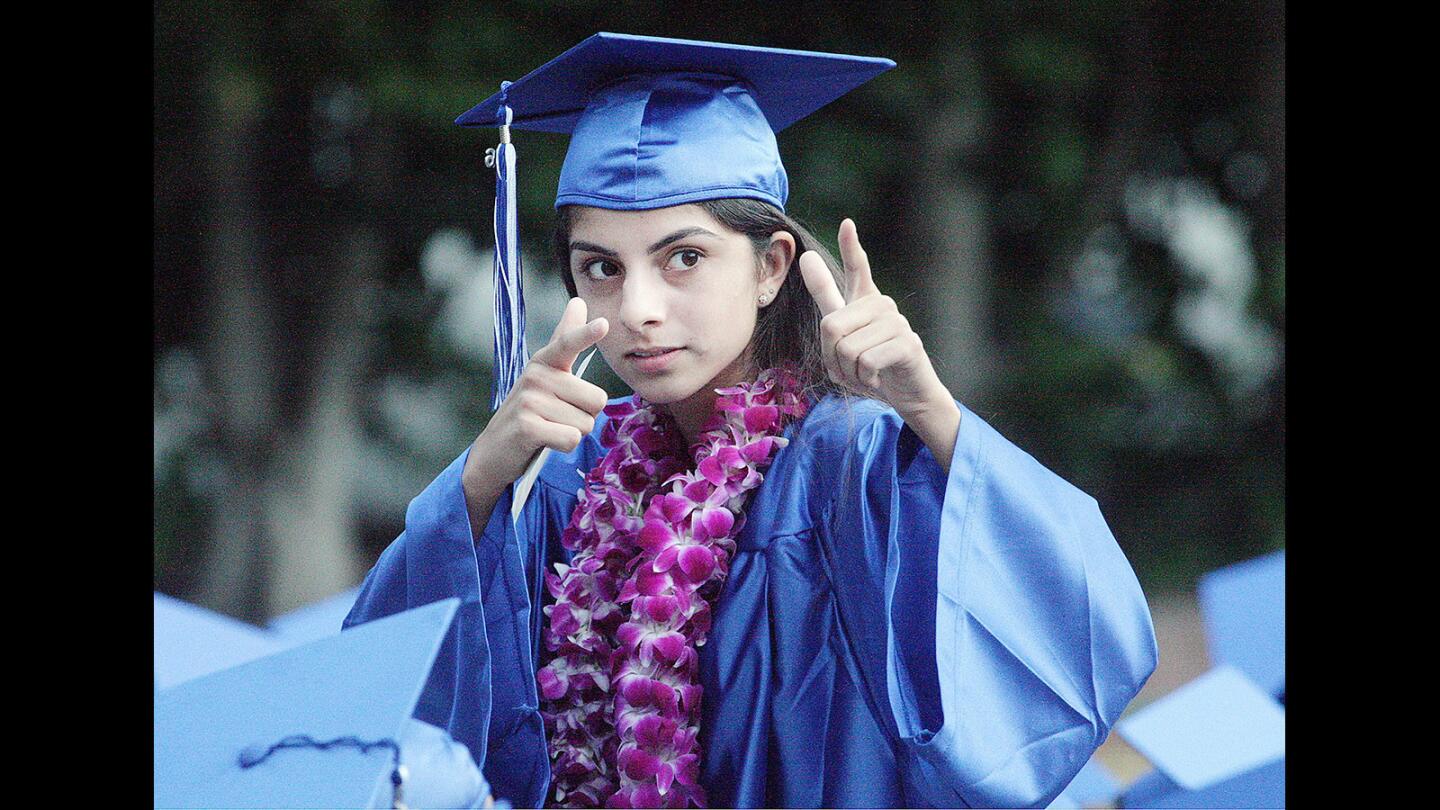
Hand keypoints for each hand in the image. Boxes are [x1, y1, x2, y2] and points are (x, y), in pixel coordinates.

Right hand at [462, 297, 609, 506]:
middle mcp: (536, 376)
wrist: (495, 449)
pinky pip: (571, 438)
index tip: (603, 324)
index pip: (568, 344)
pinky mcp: (527, 427)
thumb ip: (565, 339)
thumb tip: (579, 301)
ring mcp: (529, 401)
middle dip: (585, 416)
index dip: (586, 334)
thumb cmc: (531, 410)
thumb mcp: (547, 373)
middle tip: (557, 418)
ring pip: (586, 424)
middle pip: (597, 400)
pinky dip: (564, 446)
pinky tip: (544, 442)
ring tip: (549, 429)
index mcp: (545, 362)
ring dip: (573, 432)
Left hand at [798, 219, 950, 419]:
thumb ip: (825, 298)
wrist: (905, 395)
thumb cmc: (871, 367)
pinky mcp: (907, 342)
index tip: (846, 224)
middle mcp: (882, 305)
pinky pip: (866, 361)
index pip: (857, 267)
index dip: (851, 246)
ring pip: (847, 347)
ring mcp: (897, 321)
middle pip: (831, 326)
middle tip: (851, 368)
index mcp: (865, 302)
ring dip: (849, 372)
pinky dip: (865, 378)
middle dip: (832, 358)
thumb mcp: (840, 337)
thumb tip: (806, 255)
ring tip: (867, 374)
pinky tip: (878, 379)